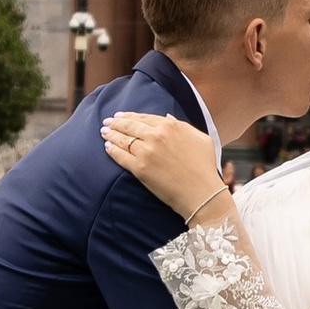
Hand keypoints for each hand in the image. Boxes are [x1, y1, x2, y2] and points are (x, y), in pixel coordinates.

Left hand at [103, 109, 226, 221]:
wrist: (202, 192)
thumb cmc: (205, 167)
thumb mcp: (201, 138)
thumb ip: (183, 125)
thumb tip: (167, 117)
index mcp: (171, 126)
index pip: (144, 117)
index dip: (130, 116)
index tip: (121, 116)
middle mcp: (156, 135)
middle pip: (130, 126)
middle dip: (116, 123)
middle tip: (107, 122)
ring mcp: (146, 152)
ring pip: (123, 139)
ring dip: (111, 134)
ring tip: (104, 132)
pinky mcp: (139, 168)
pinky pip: (120, 156)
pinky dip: (112, 150)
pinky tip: (107, 147)